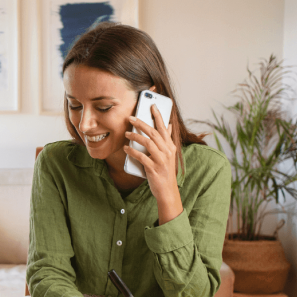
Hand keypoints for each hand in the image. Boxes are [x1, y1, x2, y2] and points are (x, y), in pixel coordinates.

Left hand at [124, 104, 182, 223]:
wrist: (167, 190)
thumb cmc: (165, 171)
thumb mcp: (168, 154)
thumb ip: (167, 140)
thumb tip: (168, 126)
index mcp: (170, 146)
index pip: (163, 127)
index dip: (157, 115)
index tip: (151, 105)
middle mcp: (167, 151)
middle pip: (153, 133)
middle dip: (141, 123)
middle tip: (130, 117)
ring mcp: (161, 160)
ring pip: (147, 143)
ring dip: (135, 136)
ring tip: (126, 133)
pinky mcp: (153, 168)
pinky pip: (141, 157)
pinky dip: (133, 152)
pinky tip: (126, 148)